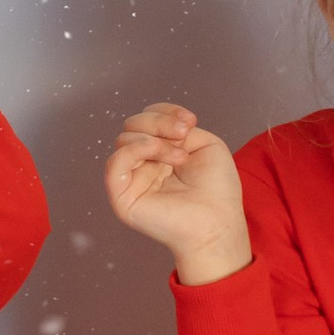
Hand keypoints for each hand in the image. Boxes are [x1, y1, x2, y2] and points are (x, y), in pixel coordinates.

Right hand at [104, 101, 252, 282]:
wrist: (218, 222)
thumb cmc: (217, 190)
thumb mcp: (205, 143)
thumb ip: (176, 128)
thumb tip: (154, 129)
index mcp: (161, 152)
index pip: (147, 118)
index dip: (165, 112)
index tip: (191, 121)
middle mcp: (144, 163)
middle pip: (133, 125)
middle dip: (159, 122)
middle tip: (184, 133)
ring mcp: (132, 179)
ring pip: (124, 139)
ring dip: (155, 139)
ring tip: (179, 157)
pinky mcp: (123, 196)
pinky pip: (115, 163)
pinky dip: (136, 149)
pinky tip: (158, 151)